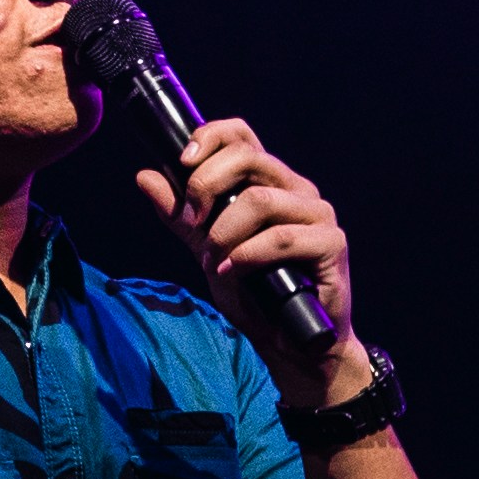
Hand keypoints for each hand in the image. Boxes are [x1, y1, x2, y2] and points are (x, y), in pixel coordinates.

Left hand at [134, 118, 356, 400]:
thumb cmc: (255, 295)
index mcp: (270, 182)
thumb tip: (145, 176)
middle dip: (205, 186)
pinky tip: (234, 271)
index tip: (183, 162)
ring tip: (216, 260)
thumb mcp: (207, 250)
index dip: (211, 136)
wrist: (290, 344)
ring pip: (260, 199)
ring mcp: (318, 214)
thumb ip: (181, 216)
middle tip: (193, 223)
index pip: (242, 134)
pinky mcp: (332, 243)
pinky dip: (248, 255)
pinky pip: (282, 238)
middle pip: (248, 157)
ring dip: (224, 232)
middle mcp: (297, 189)